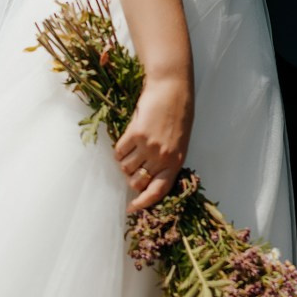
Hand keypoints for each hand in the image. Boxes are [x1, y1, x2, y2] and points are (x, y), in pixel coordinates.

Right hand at [113, 73, 193, 212]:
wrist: (171, 88)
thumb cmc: (176, 115)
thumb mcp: (177, 142)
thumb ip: (164, 161)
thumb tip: (145, 177)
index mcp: (175, 161)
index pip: (158, 191)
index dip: (144, 203)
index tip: (132, 208)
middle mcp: (162, 157)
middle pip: (137, 181)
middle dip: (132, 178)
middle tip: (133, 166)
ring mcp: (148, 146)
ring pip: (125, 167)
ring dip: (125, 162)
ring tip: (132, 148)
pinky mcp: (135, 134)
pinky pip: (119, 152)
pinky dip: (119, 150)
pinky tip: (126, 140)